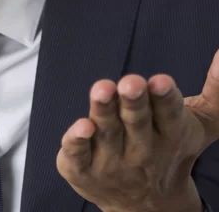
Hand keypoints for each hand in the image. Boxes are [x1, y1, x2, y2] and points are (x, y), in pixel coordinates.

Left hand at [57, 49, 218, 211]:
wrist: (146, 206)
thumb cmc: (169, 149)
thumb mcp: (201, 123)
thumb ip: (217, 90)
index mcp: (171, 133)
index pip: (169, 113)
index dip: (164, 97)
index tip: (160, 81)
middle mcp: (142, 149)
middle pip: (137, 121)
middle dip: (134, 101)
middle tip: (131, 82)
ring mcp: (112, 161)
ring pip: (107, 133)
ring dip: (103, 111)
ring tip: (102, 90)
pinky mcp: (83, 170)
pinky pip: (78, 155)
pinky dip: (77, 142)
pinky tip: (80, 127)